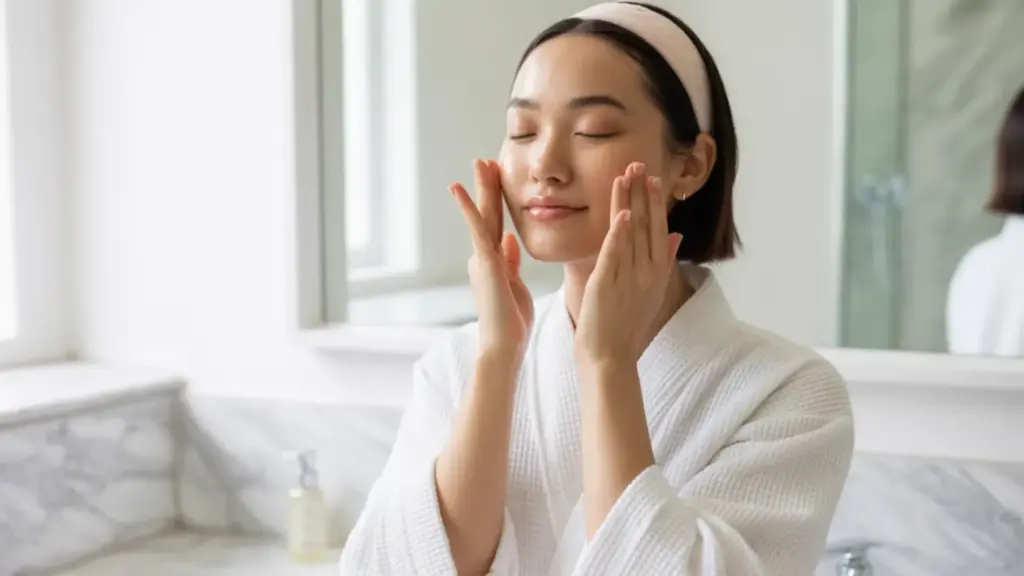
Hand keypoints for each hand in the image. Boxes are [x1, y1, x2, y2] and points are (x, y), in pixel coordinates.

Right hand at [450, 159, 533, 357]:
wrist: (503, 347)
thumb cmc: (511, 323)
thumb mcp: (515, 285)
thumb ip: (510, 262)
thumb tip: (510, 239)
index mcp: (494, 262)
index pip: (497, 224)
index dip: (497, 200)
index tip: (498, 178)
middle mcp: (484, 256)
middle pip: (488, 214)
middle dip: (487, 186)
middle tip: (485, 160)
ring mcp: (482, 258)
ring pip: (482, 216)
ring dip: (480, 188)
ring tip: (480, 162)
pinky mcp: (484, 262)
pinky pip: (476, 229)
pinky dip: (467, 207)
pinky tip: (458, 188)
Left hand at [574, 162, 683, 366]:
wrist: (610, 358)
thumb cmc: (626, 326)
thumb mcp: (651, 292)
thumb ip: (663, 261)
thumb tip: (675, 235)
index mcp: (656, 272)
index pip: (658, 229)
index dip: (656, 203)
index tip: (653, 178)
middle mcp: (646, 272)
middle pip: (646, 225)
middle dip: (643, 193)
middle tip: (640, 164)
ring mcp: (627, 278)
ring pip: (629, 233)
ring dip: (628, 203)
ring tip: (626, 175)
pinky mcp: (607, 285)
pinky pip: (615, 255)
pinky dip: (619, 235)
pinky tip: (622, 214)